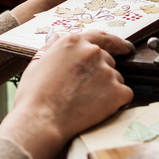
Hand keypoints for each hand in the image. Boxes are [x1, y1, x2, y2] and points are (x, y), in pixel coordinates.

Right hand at [0, 31, 134, 158]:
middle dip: (100, 74)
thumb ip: (50, 47)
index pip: (101, 37)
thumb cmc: (34, 96)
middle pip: (107, 61)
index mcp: (74, 43)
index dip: (115, 43)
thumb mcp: (36, 64)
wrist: (41, 122)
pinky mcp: (117, 91)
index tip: (124, 47)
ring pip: (115, 78)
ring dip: (107, 88)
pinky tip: (98, 110)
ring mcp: (107, 71)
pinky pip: (124, 94)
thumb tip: (56, 36)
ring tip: (86, 102)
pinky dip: (116, 102)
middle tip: (83, 91)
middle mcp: (93, 52)